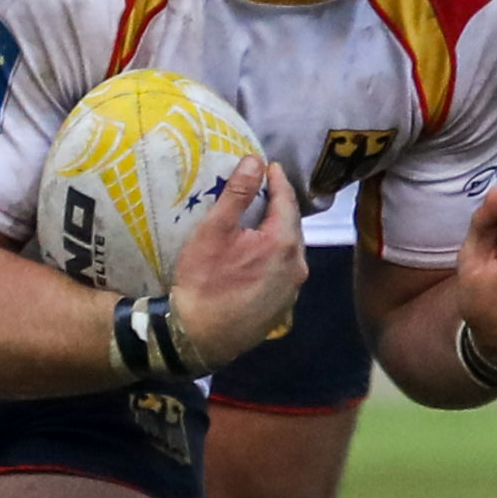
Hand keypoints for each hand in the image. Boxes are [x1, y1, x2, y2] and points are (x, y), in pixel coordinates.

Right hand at [160, 158, 305, 369]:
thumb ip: (238, 194)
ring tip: (263, 219)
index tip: (269, 166)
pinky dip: (275, 257)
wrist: (199, 337)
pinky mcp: (283, 307)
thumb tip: (255, 161)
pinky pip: (284, 272)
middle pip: (292, 226)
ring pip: (291, 251)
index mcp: (284, 243)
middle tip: (266, 189)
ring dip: (279, 233)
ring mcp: (292, 290)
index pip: (287, 201)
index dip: (278, 181)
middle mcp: (297, 266)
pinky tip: (260, 255)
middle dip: (280, 206)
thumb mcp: (215, 230)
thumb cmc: (203, 281)